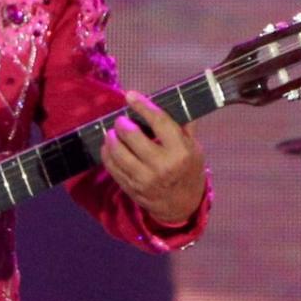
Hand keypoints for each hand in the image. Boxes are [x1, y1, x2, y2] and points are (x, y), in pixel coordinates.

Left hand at [101, 91, 206, 226]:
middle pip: (132, 135)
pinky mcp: (131, 187)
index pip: (159, 122)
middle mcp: (162, 165)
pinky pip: (112, 167)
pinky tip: (108, 146)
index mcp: (180, 152)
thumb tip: (174, 99)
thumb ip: (184, 126)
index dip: (143, 106)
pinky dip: (107, 153)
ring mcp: (144, 178)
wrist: (182, 205)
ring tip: (112, 132)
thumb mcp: (194, 148)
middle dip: (122, 123)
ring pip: (118, 152)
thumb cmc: (188, 170)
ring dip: (111, 138)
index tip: (131, 95)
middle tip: (120, 120)